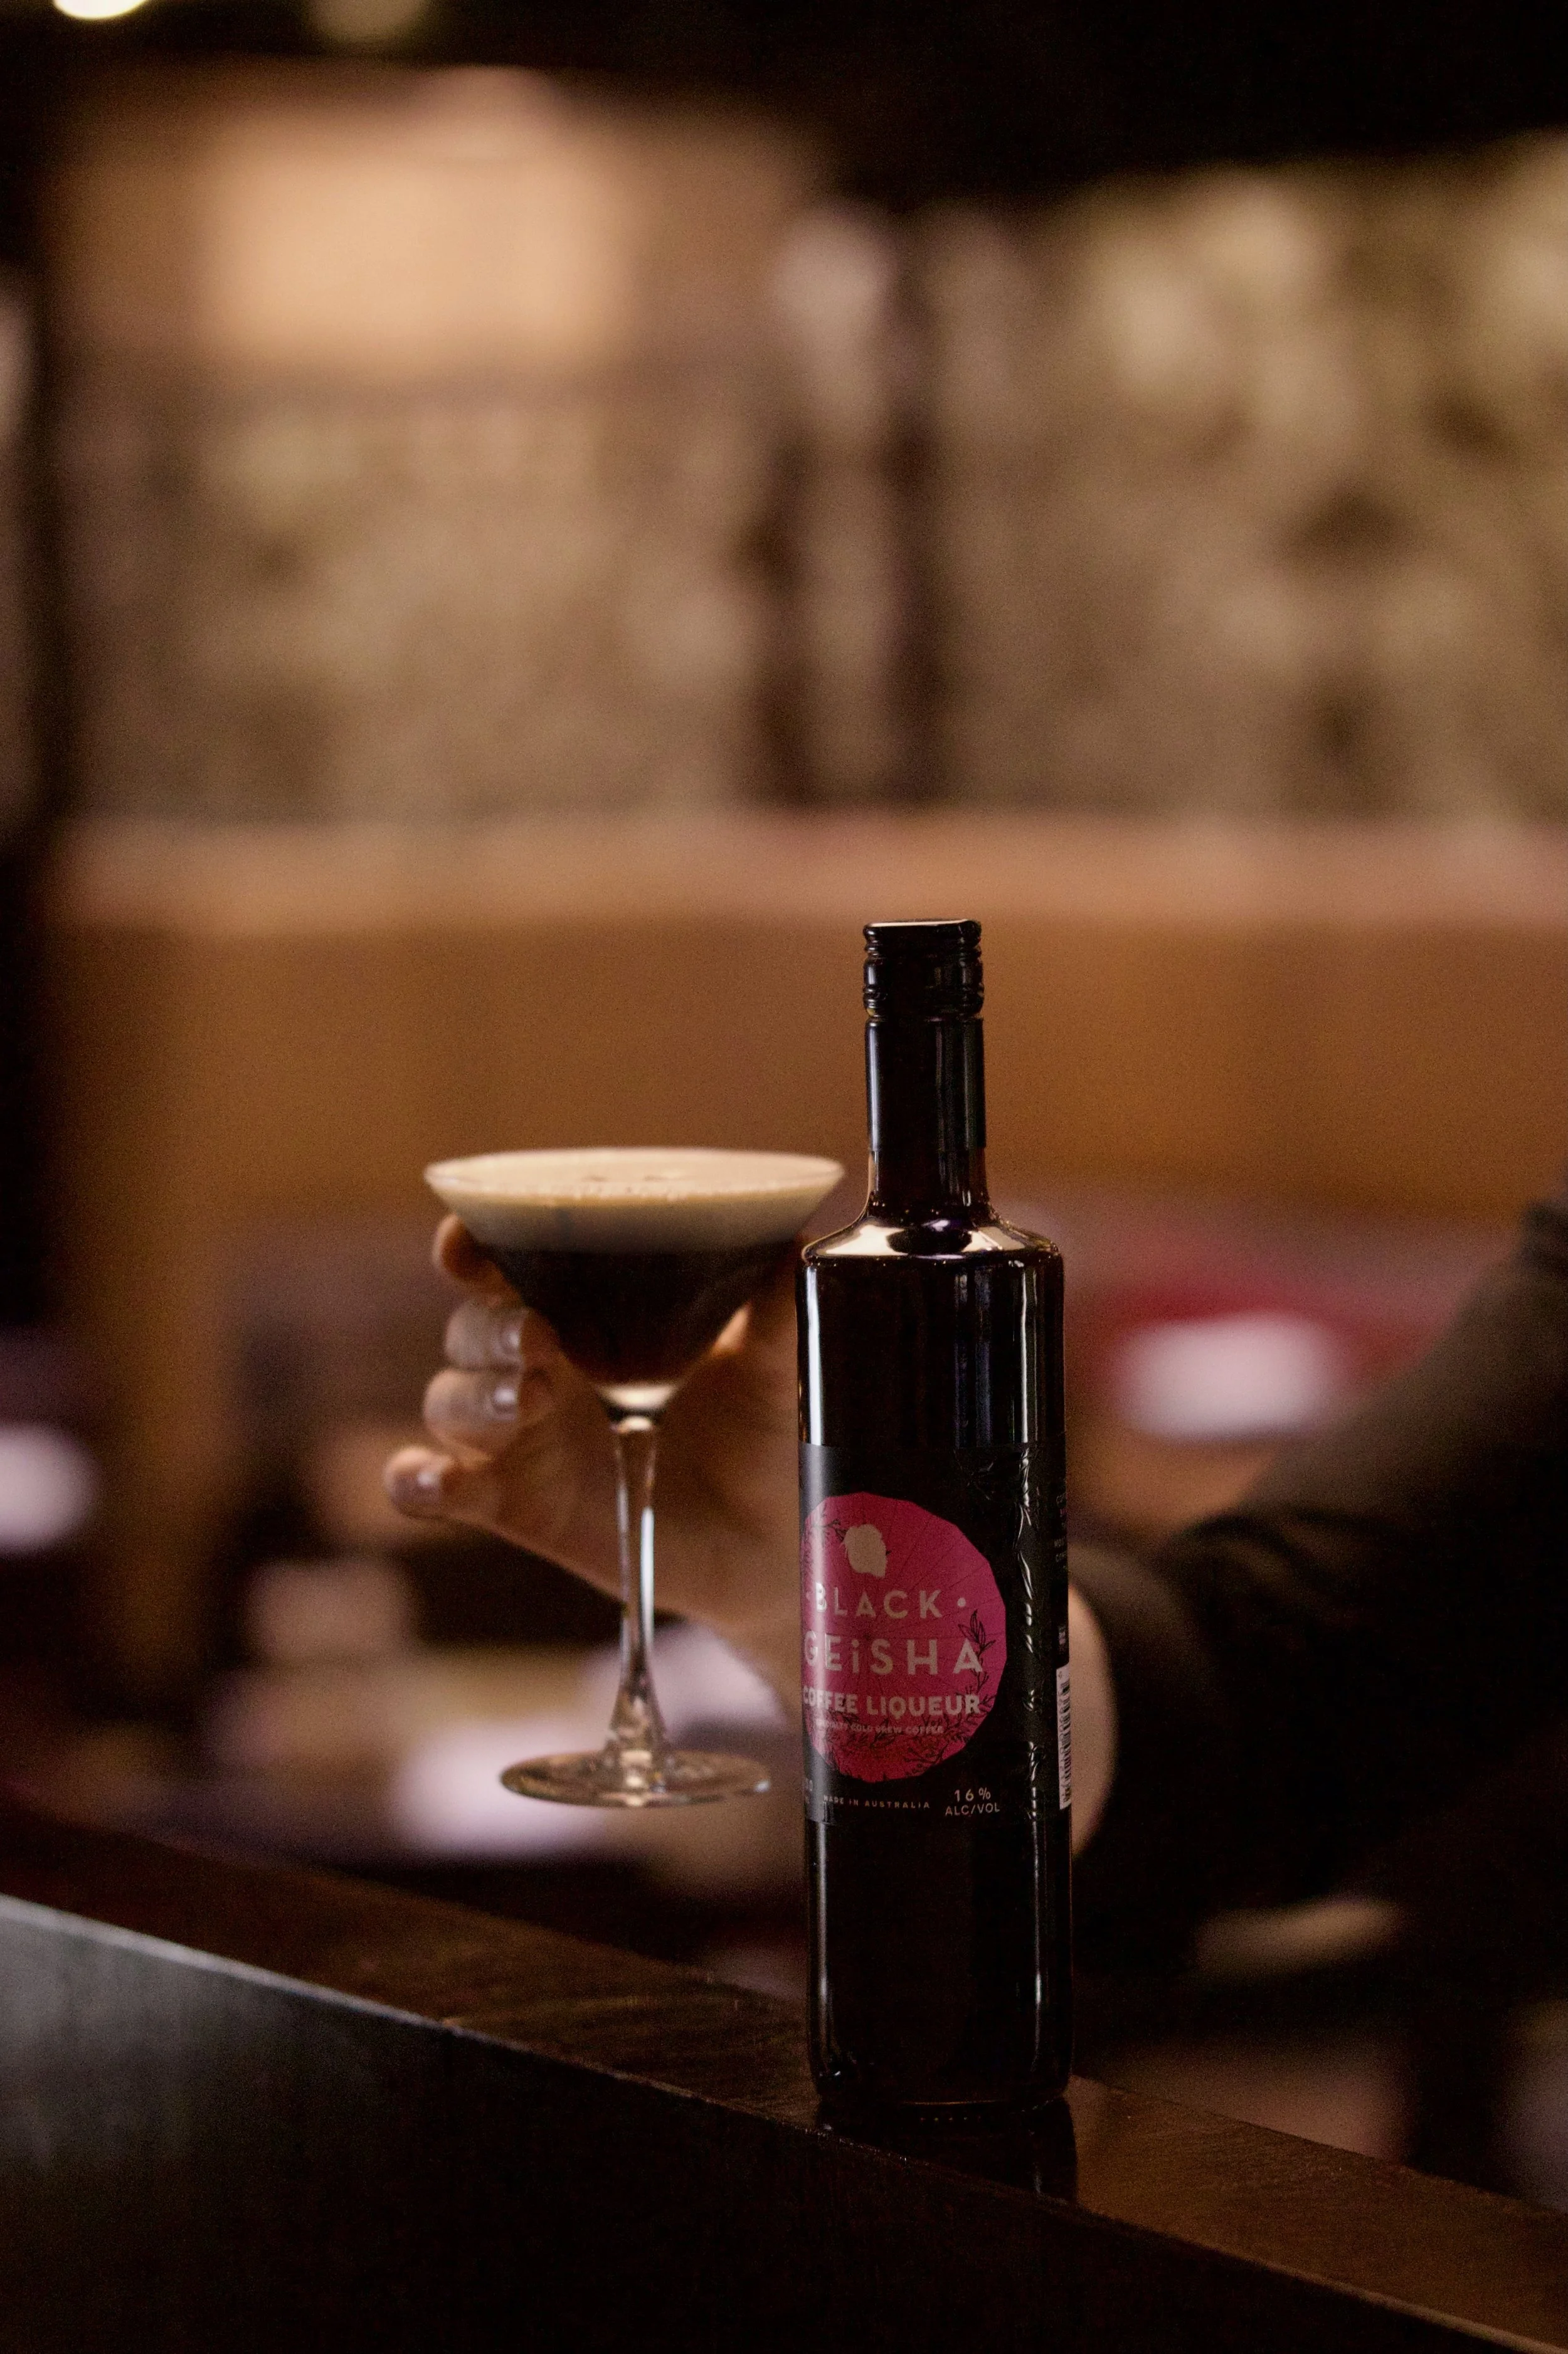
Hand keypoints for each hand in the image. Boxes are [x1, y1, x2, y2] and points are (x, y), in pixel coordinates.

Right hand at [384, 1217, 803, 1698]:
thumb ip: (778, 1309)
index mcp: (586, 1313)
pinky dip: (418, 1479)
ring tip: (526, 1402)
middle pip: (471, 1328)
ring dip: (473, 1396)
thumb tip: (799, 1241)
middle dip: (489, 1325)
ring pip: (449, 1399)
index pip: (507, 1261)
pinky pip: (429, 1488)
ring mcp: (519, 1439)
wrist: (773, 1537)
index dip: (474, 1242)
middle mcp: (538, 1367)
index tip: (468, 1237)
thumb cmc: (762, 1430)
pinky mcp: (515, 1506)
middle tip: (537, 1336)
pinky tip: (440, 1479)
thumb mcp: (776, 1366)